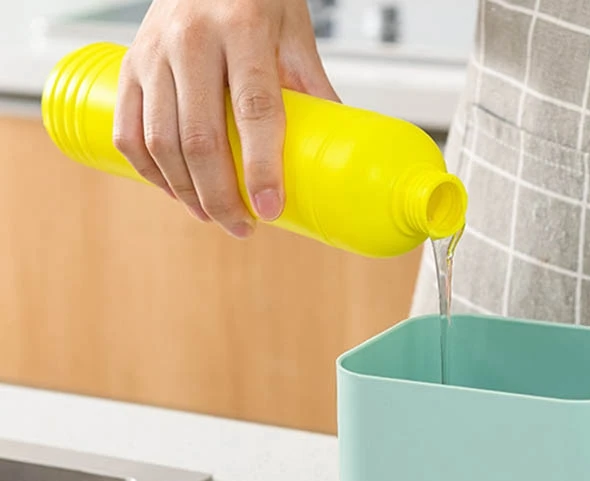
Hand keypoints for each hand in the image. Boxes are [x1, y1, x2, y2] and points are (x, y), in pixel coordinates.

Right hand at [113, 0, 338, 237]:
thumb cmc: (259, 0)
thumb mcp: (295, 36)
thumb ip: (313, 92)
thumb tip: (339, 156)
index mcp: (244, 27)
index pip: (254, 110)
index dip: (261, 168)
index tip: (269, 210)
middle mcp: (192, 37)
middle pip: (201, 138)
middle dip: (221, 197)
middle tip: (243, 228)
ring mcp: (153, 51)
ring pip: (161, 142)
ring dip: (187, 193)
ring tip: (213, 216)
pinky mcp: (129, 65)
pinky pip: (129, 132)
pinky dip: (150, 173)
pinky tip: (176, 191)